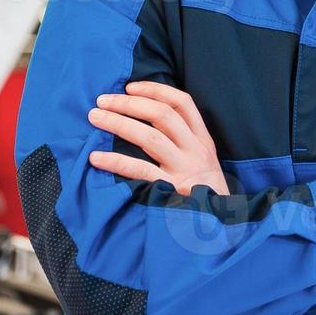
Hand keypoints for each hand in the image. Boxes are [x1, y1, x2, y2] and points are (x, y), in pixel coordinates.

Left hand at [86, 81, 230, 194]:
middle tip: (102, 101)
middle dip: (129, 104)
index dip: (154, 90)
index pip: (182, 103)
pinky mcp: (171, 190)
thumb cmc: (205, 193)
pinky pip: (140, 171)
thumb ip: (181, 143)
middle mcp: (195, 150)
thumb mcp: (202, 162)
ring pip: (150, 137)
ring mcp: (185, 170)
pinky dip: (115, 161)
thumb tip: (141, 121)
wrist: (221, 227)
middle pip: (162, 115)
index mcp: (202, 140)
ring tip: (95, 118)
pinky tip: (95, 158)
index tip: (130, 87)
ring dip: (118, 123)